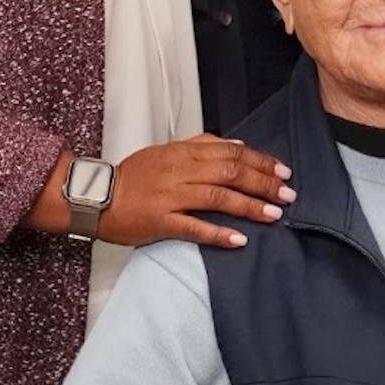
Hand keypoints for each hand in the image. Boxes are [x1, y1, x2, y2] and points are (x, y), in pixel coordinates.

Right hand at [101, 135, 294, 248]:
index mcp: (183, 152)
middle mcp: (179, 170)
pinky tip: (239, 239)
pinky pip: (193, 227)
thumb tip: (237, 145)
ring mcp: (170, 196)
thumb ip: (201, 146)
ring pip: (217, 197)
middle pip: (230, 172)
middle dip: (263, 183)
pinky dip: (218, 233)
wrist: (96, 196)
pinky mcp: (160, 221)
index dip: (260, 161)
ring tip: (274, 214)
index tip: (283, 170)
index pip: (231, 152)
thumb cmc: (133, 177)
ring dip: (249, 206)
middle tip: (288, 193)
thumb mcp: (167, 151)